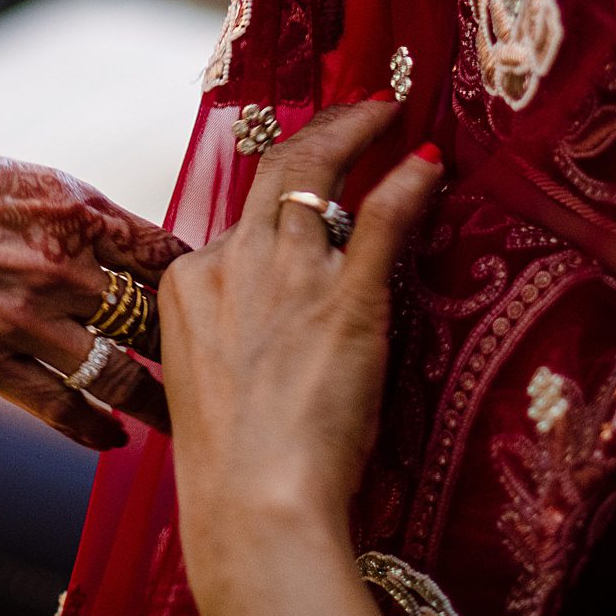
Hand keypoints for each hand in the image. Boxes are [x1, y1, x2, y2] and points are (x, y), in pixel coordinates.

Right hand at [0, 126, 188, 450]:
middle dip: (194, 346)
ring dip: (157, 400)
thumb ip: (69, 213)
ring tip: (183, 420)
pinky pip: (60, 406)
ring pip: (122, 373)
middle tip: (219, 370)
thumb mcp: (15, 174)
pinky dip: (94, 429)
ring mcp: (26, 319)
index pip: (167, 254)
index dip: (202, 282)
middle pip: (158, 318)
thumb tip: (112, 237)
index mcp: (76, 209)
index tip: (219, 301)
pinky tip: (113, 440)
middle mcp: (64, 265)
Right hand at [163, 101, 440, 540]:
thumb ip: (232, 332)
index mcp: (188, 283)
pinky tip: (428, 161)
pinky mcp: (347, 297)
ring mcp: (290, 274)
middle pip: (275, 171)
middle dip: (320, 131)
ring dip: (356, 135)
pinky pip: (380, 216)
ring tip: (387, 117)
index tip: (308, 170)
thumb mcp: (208, 380)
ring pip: (320, 176)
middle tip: (360, 111)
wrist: (253, 503)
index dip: (282, 191)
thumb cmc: (233, 465)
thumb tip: (266, 323)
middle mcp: (232, 262)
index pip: (239, 222)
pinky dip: (406, 182)